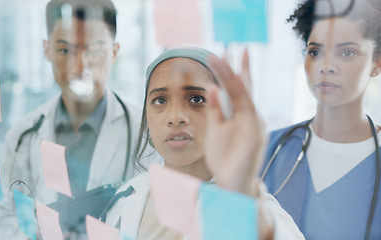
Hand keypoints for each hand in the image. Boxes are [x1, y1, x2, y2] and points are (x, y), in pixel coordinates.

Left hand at [205, 49, 266, 196]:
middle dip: (234, 67)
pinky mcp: (254, 134)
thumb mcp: (215, 129)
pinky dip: (243, 94)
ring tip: (225, 57)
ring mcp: (254, 125)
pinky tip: (236, 80)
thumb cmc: (226, 157)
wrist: (233, 185)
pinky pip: (248, 111)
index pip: (237, 88)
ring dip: (233, 75)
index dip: (231, 70)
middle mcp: (251, 117)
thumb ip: (215, 109)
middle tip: (233, 46)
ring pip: (244, 95)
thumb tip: (211, 87)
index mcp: (241, 115)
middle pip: (242, 87)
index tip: (225, 52)